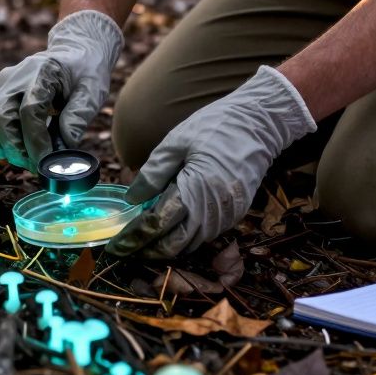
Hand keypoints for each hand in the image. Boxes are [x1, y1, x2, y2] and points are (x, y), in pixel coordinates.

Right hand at [0, 10, 122, 170]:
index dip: (35, 140)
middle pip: (2, 118)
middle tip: (37, 167)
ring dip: (4, 147)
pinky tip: (13, 152)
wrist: (74, 51)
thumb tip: (66, 145)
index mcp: (42, 72)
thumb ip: (79, 115)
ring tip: (26, 160)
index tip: (45, 162)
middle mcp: (16, 77)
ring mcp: (3, 84)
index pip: (30, 110)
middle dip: (17, 149)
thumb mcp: (94, 90)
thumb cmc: (86, 71)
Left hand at [107, 66, 315, 257]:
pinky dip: (187, 238)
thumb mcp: (176, 142)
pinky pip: (207, 235)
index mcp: (195, 189)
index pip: (157, 224)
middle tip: (126, 250)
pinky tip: (172, 231)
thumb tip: (132, 198)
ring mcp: (227, 215)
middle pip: (174, 244)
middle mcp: (212, 209)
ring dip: (168, 248)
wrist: (259, 124)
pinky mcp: (236, 214)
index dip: (134, 237)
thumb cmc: (215, 127)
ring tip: (144, 244)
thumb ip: (153, 173)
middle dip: (148, 251)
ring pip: (191, 244)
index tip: (116, 245)